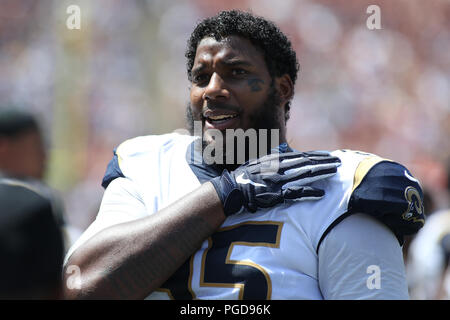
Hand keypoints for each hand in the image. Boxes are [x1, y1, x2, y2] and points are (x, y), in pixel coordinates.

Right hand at [210, 151, 340, 215]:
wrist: (230, 190)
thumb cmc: (243, 177)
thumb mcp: (258, 161)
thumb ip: (273, 155)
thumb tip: (285, 147)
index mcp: (275, 160)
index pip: (300, 156)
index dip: (316, 156)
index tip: (328, 156)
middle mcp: (278, 168)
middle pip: (306, 163)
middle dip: (323, 162)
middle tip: (338, 162)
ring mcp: (277, 181)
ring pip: (304, 175)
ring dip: (321, 173)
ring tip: (334, 172)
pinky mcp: (275, 194)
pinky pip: (296, 193)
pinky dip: (309, 192)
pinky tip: (321, 193)